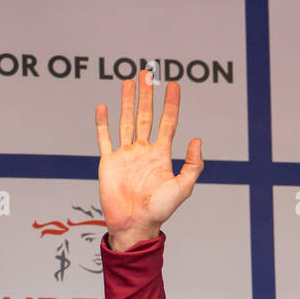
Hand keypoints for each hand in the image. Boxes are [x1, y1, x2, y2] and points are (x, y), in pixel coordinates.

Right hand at [95, 70, 203, 250]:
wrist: (135, 224)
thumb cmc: (160, 211)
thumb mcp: (182, 188)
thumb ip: (192, 165)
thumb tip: (197, 140)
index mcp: (161, 156)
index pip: (168, 123)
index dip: (171, 104)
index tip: (174, 85)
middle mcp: (144, 152)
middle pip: (146, 116)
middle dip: (147, 95)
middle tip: (148, 73)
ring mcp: (126, 155)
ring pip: (126, 121)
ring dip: (127, 101)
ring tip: (129, 81)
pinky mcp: (109, 162)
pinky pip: (105, 138)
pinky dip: (102, 123)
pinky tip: (103, 106)